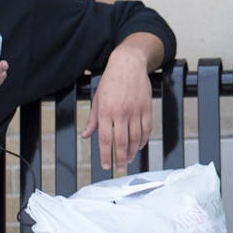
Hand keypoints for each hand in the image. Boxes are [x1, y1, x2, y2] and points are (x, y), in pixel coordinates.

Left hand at [84, 41, 155, 169]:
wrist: (128, 64)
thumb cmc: (111, 81)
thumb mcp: (97, 99)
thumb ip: (92, 120)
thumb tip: (85, 135)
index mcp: (105, 111)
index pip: (104, 139)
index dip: (105, 155)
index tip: (106, 165)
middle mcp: (120, 113)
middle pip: (121, 142)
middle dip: (120, 158)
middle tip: (119, 168)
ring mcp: (135, 111)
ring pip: (135, 138)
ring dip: (132, 151)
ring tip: (129, 159)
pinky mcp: (146, 108)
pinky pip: (146, 129)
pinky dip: (144, 140)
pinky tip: (139, 146)